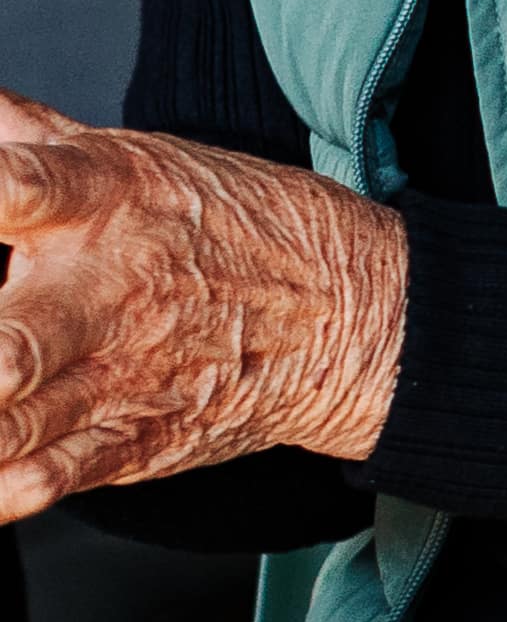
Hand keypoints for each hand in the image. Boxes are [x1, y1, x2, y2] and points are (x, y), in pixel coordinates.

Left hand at [0, 90, 403, 518]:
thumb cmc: (239, 231)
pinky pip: (48, 478)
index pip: (10, 188)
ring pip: (11, 421)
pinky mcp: (133, 442)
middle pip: (5, 346)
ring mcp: (119, 376)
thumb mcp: (140, 157)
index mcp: (101, 204)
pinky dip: (3, 488)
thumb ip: (27, 133)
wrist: (356, 317)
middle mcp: (103, 294)